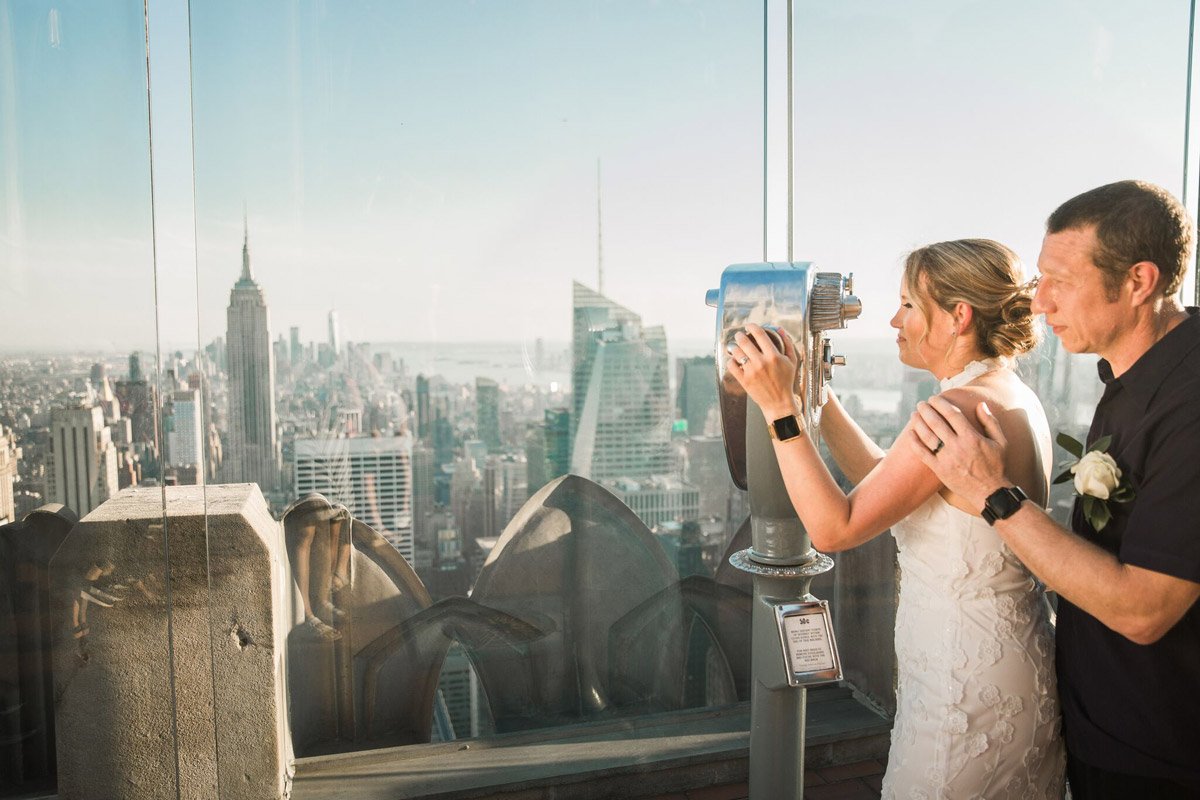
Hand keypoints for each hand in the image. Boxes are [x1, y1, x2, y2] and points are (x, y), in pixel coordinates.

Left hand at [726, 323, 799, 418]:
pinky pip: (731, 366)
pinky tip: (734, 360)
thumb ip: (787, 343)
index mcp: (773, 356)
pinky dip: (731, 361)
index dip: (752, 326)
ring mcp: (751, 372)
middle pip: (744, 342)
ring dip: (734, 347)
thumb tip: (779, 328)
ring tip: (735, 347)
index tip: (749, 326)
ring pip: (736, 352)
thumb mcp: (792, 361)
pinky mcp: (744, 380)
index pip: (759, 334)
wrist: (779, 403)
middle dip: (740, 336)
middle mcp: (761, 362)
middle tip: (739, 335)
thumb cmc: (786, 381)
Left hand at [909, 395, 1008, 509]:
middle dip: (926, 410)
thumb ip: (990, 422)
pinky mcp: (939, 470)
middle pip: (936, 422)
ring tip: (914, 414)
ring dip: (919, 422)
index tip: (934, 398)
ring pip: (927, 436)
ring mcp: (946, 458)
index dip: (941, 404)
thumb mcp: (1001, 442)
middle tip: (921, 403)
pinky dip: (915, 442)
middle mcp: (957, 446)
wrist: (989, 492)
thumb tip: (981, 404)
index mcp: (972, 437)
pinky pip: (922, 453)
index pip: (952, 414)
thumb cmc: (996, 466)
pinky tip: (910, 433)